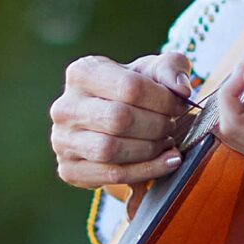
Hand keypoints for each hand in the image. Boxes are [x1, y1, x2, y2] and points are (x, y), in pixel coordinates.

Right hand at [50, 50, 195, 190]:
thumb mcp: (153, 69)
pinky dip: (146, 171)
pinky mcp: (69, 169)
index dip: (163, 100)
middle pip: (119, 119)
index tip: (179, 106)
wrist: (113, 120)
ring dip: (150, 149)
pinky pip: (111, 175)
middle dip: (156, 125)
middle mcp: (65, 107)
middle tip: (172, 126)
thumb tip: (181, 89)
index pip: (130, 87)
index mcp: (82, 73)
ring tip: (167, 142)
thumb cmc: (133, 90)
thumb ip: (171, 68)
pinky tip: (166, 162)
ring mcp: (62, 140)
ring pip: (110, 150)